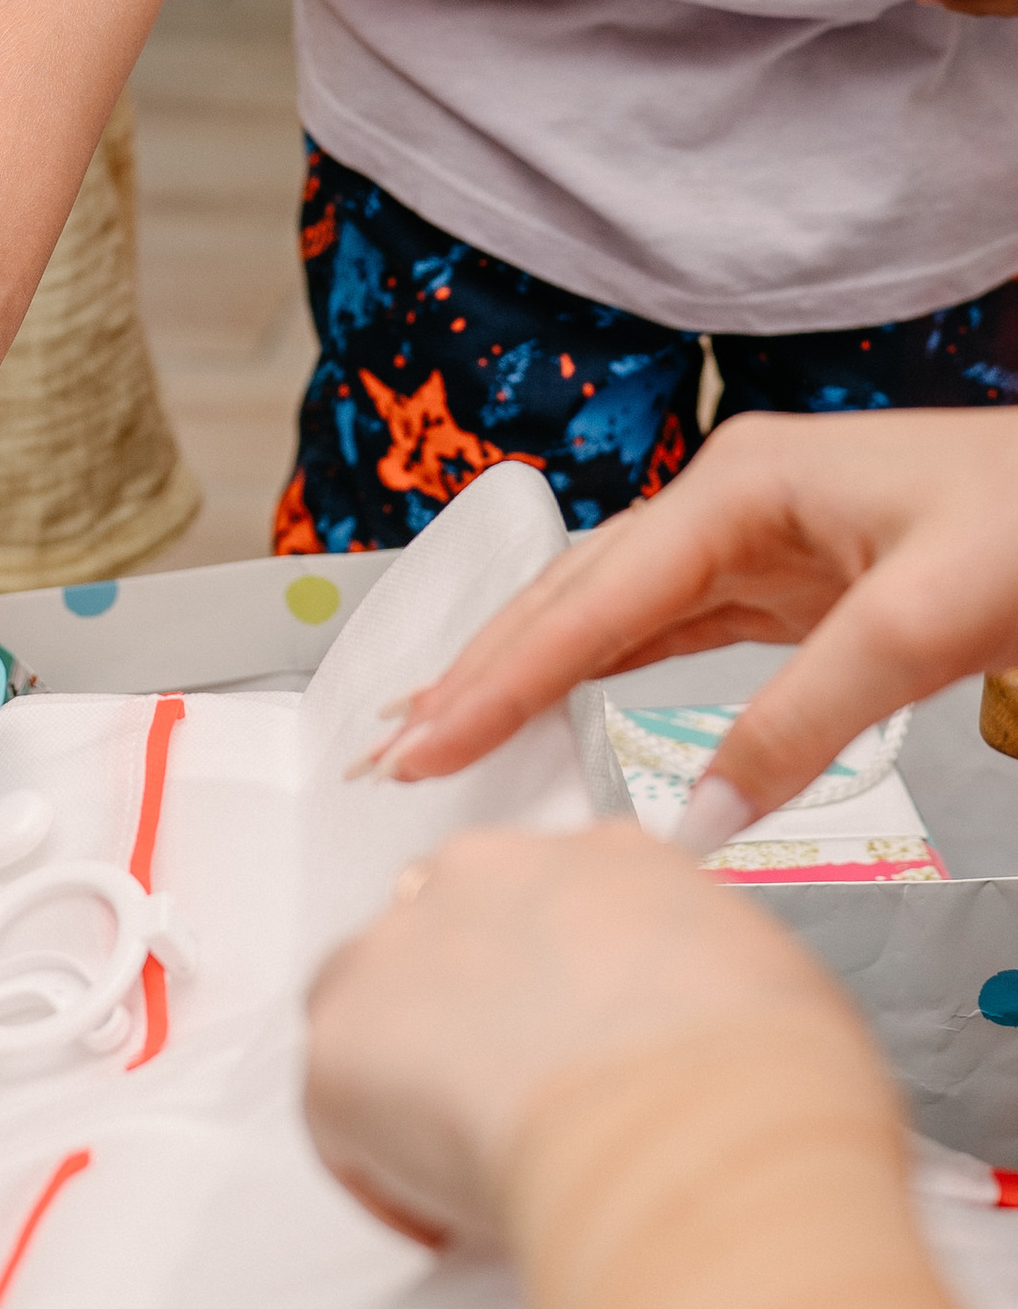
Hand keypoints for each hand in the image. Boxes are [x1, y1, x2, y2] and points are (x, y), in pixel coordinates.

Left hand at [305, 826, 841, 1251]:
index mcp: (604, 858)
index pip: (553, 900)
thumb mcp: (772, 991)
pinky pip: (339, 1112)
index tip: (575, 1048)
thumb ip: (707, 986)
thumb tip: (697, 1039)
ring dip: (413, 1076)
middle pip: (451, 933)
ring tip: (476, 1167)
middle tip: (522, 1111)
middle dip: (473, 1017)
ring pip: (376, 1005)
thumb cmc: (761, 1081)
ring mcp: (400, 948)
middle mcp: (489, 873)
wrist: (693, 1128)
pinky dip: (382, 1170)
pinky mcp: (341, 1039)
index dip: (558, 985)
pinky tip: (448, 1219)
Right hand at [367, 409, 1017, 829]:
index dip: (498, 678)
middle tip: (387, 747)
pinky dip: (600, 673)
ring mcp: (757, 538)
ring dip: (525, 672)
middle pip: (574, 594)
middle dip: (477, 669)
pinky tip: (555, 705)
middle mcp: (730, 500)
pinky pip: (668, 632)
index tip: (422, 744)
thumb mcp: (920, 626)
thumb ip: (799, 724)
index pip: (591, 601)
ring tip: (442, 732)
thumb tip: (693, 824)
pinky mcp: (790, 582)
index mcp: (739, 484)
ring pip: (611, 613)